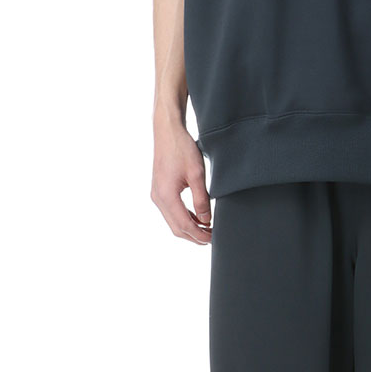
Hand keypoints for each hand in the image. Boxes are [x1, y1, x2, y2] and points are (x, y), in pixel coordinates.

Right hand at [151, 121, 211, 244]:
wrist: (168, 132)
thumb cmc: (182, 148)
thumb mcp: (197, 174)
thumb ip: (201, 199)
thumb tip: (206, 220)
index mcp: (166, 195)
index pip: (184, 225)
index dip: (199, 235)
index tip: (213, 239)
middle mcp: (158, 198)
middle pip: (176, 228)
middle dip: (195, 236)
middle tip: (213, 238)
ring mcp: (157, 195)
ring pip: (173, 222)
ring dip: (190, 228)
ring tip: (208, 230)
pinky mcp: (159, 191)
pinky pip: (171, 212)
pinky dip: (185, 218)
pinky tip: (198, 218)